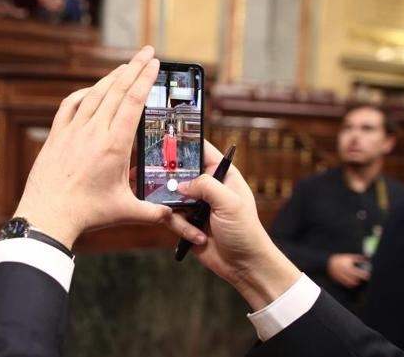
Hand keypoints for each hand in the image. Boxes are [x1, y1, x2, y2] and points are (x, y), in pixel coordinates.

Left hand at [14, 46, 171, 248]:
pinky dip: (83, 93)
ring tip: (125, 66)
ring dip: (111, 77)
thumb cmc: (85, 213)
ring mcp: (72, 131)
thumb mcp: (125, 211)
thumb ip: (152, 212)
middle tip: (147, 53)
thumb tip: (172, 215)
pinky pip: (70, 105)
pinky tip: (90, 90)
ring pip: (95, 94)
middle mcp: (93, 131)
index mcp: (114, 145)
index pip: (134, 102)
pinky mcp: (57, 135)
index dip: (145, 78)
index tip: (154, 62)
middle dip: (134, 68)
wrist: (47, 215)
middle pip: (117, 90)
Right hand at [165, 140, 300, 309]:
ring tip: (192, 223)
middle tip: (157, 180)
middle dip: (169, 179)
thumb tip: (180, 184)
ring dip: (177, 211)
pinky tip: (197, 238)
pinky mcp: (185, 222)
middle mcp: (206, 187)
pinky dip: (180, 228)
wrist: (243, 265)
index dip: (186, 142)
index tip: (167, 137)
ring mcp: (194, 205)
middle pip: (179, 173)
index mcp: (222, 175)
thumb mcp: (230, 202)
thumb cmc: (245, 231)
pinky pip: (170, 218)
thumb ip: (206, 185)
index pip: (202, 150)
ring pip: (170, 197)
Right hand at [327, 253, 369, 287]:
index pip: (361, 274)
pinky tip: (353, 282)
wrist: (328, 263)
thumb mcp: (349, 257)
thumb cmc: (340, 259)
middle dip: (361, 279)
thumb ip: (359, 258)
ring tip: (358, 279)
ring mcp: (343, 278)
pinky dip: (352, 285)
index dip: (366, 275)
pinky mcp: (340, 281)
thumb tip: (367, 258)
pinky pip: (348, 285)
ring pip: (353, 283)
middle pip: (357, 279)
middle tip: (364, 277)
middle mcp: (346, 274)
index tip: (368, 274)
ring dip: (357, 282)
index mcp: (349, 268)